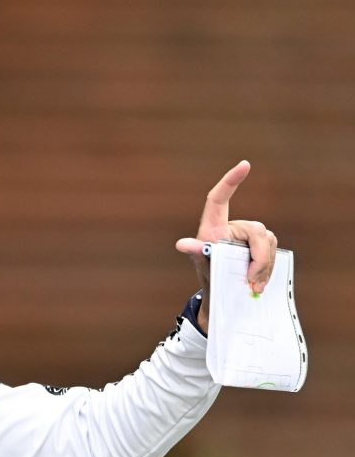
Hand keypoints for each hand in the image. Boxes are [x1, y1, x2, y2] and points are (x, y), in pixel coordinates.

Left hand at [175, 160, 278, 331]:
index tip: (245, 165)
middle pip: (257, 230)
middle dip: (259, 257)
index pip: (219, 198)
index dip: (230, 180)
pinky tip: (258, 285)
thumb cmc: (208, 273)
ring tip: (251, 285)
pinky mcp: (262, 247)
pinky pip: (274, 252)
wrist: (221, 292)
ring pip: (269, 241)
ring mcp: (250, 237)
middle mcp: (234, 226)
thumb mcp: (202, 263)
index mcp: (215, 226)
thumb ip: (198, 252)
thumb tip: (181, 244)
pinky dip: (268, 270)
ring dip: (263, 266)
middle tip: (250, 280)